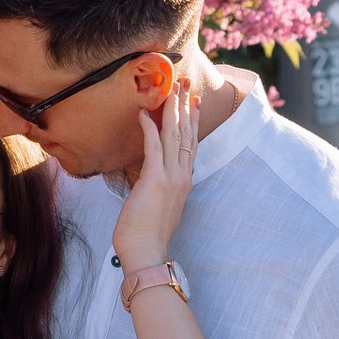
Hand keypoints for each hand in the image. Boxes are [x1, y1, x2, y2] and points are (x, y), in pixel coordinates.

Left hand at [113, 70, 198, 276]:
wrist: (147, 253)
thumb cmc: (147, 236)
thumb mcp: (158, 207)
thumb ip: (158, 190)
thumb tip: (150, 183)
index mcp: (184, 182)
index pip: (191, 146)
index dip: (193, 122)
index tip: (194, 103)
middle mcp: (182, 176)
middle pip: (187, 135)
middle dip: (186, 107)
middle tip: (187, 84)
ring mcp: (171, 177)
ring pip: (175, 136)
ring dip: (173, 110)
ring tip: (172, 89)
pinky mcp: (155, 180)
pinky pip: (154, 147)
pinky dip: (149, 128)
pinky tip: (144, 113)